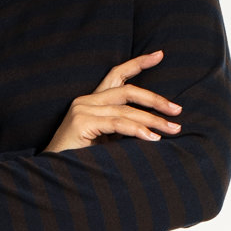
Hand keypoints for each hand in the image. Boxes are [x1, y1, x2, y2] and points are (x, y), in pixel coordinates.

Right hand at [44, 50, 181, 152]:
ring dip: (152, 120)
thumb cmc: (81, 160)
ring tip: (172, 129)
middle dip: (155, 100)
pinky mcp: (82, 122)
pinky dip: (137, 130)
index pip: (118, 75)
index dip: (139, 63)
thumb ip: (123, 129)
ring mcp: (83, 110)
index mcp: (92, 101)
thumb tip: (154, 128)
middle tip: (177, 110)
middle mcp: (86, 100)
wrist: (53, 175)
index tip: (160, 55)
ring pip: (126, 110)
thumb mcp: (106, 141)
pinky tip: (151, 138)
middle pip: (128, 91)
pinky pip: (117, 123)